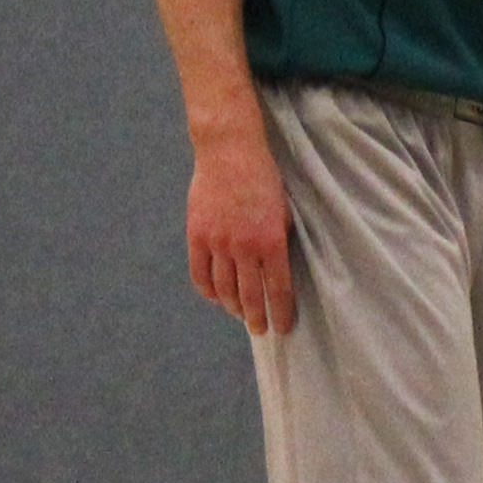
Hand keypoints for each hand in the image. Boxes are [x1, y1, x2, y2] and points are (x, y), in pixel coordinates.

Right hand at [188, 127, 295, 335]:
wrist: (230, 152)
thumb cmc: (264, 178)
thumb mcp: (285, 209)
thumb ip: (281, 240)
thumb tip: (278, 270)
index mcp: (272, 241)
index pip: (279, 289)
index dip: (282, 313)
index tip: (283, 328)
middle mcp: (245, 247)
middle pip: (251, 296)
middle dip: (258, 318)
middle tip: (261, 330)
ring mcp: (218, 243)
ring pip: (225, 289)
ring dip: (234, 307)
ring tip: (240, 314)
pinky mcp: (197, 236)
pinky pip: (200, 275)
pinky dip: (209, 291)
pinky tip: (216, 297)